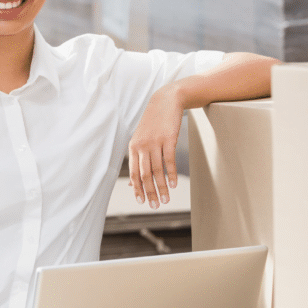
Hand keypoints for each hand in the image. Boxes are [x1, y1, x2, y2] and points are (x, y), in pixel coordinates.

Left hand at [129, 85, 183, 208]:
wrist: (165, 101)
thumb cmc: (154, 123)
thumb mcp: (141, 139)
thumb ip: (138, 158)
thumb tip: (134, 182)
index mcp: (133, 148)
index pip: (134, 173)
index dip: (138, 189)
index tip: (143, 202)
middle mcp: (142, 146)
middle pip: (145, 175)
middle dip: (150, 192)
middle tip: (155, 206)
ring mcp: (155, 142)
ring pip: (157, 170)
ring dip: (162, 187)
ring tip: (166, 200)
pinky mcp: (168, 139)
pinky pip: (169, 161)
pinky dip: (171, 174)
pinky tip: (174, 184)